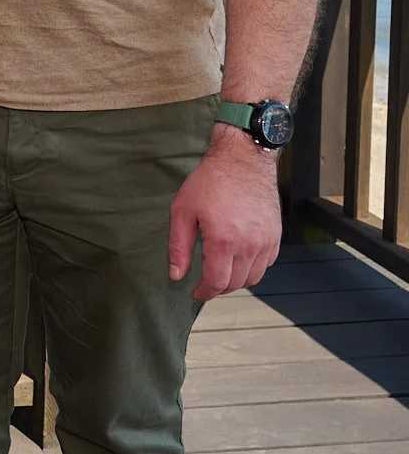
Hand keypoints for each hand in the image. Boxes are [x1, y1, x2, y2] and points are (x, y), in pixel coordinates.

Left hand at [168, 126, 281, 300]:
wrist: (242, 160)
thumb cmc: (210, 181)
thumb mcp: (182, 211)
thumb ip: (179, 247)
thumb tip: (176, 275)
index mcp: (223, 240)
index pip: (217, 282)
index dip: (204, 292)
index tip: (195, 293)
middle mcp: (249, 245)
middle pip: (236, 283)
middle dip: (218, 287)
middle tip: (205, 282)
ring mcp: (266, 241)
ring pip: (254, 277)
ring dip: (237, 280)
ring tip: (221, 271)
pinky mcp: (276, 235)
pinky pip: (267, 263)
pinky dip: (253, 268)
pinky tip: (239, 258)